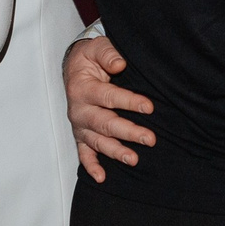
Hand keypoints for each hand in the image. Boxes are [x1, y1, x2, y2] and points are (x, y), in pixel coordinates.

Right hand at [65, 35, 153, 181]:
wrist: (74, 67)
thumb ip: (108, 53)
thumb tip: (120, 63)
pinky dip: (91, 166)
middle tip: (149, 139)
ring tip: (133, 159)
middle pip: (104, 124)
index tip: (150, 107)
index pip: (108, 97)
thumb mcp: (96, 47)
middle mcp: (79, 109)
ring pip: (97, 141)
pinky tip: (101, 178)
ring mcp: (79, 125)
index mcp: (83, 88)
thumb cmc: (90, 58)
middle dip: (128, 132)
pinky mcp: (80, 135)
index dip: (129, 102)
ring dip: (115, 151)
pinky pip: (83, 153)